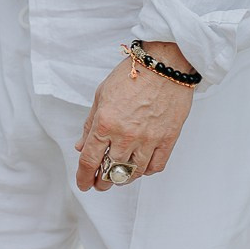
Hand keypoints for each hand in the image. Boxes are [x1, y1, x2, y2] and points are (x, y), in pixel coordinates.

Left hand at [75, 42, 193, 191]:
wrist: (164, 63)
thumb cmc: (133, 74)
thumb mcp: (102, 95)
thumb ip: (90, 124)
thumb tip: (82, 146)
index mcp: (105, 123)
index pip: (90, 161)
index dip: (84, 178)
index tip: (85, 184)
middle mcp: (125, 135)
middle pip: (111, 172)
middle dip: (103, 182)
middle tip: (101, 183)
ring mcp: (148, 139)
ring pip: (133, 173)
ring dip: (124, 178)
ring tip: (121, 174)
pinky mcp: (167, 139)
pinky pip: (156, 166)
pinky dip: (147, 171)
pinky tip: (142, 165)